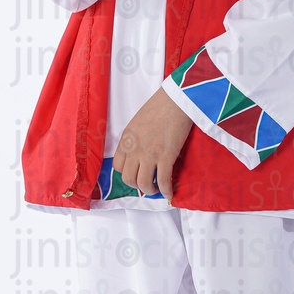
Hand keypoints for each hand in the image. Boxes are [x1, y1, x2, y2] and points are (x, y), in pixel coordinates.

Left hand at [112, 86, 193, 200]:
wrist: (175, 100)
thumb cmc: (160, 106)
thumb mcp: (138, 122)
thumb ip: (136, 138)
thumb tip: (143, 151)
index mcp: (126, 139)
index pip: (117, 165)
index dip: (127, 173)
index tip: (136, 173)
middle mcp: (134, 149)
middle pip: (128, 178)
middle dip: (136, 185)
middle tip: (147, 183)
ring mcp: (149, 154)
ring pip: (143, 184)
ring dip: (150, 190)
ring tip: (157, 189)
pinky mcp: (165, 157)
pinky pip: (162, 181)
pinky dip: (166, 191)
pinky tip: (169, 192)